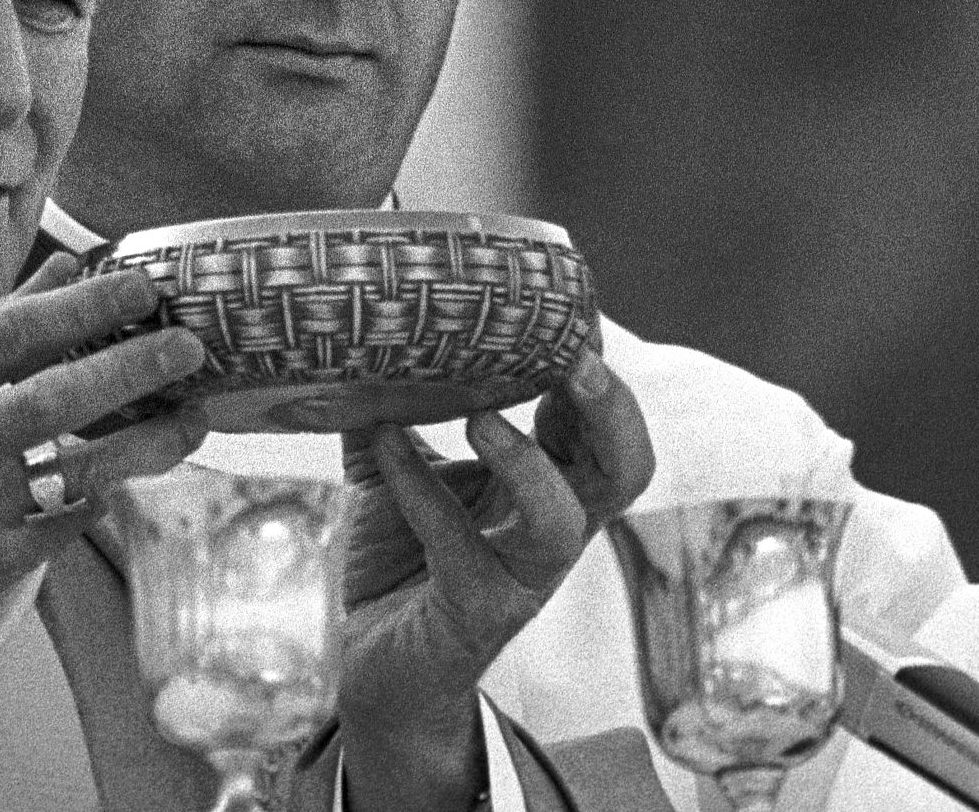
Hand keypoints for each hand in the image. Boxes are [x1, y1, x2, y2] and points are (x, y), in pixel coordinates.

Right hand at [0, 255, 208, 714]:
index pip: (9, 334)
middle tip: (190, 347)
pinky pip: (70, 523)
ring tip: (190, 418)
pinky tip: (120, 476)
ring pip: (82, 469)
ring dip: (148, 441)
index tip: (139, 288)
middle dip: (135, 368)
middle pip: (57, 399)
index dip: (84, 306)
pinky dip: (99, 495)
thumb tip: (59, 275)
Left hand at [336, 345, 654, 811]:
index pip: (602, 425)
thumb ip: (387, 406)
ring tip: (482, 418)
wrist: (380, 668)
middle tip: (578, 359)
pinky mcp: (474, 613)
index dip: (597, 371)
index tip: (572, 310)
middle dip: (612, 413)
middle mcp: (552, 531)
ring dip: (527, 465)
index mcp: (549, 486)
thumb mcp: (394, 470)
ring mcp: (520, 578)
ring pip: (562, 524)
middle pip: (625, 470)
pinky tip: (381, 446)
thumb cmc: (401, 560)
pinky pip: (458, 549)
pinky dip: (417, 489)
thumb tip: (354, 330)